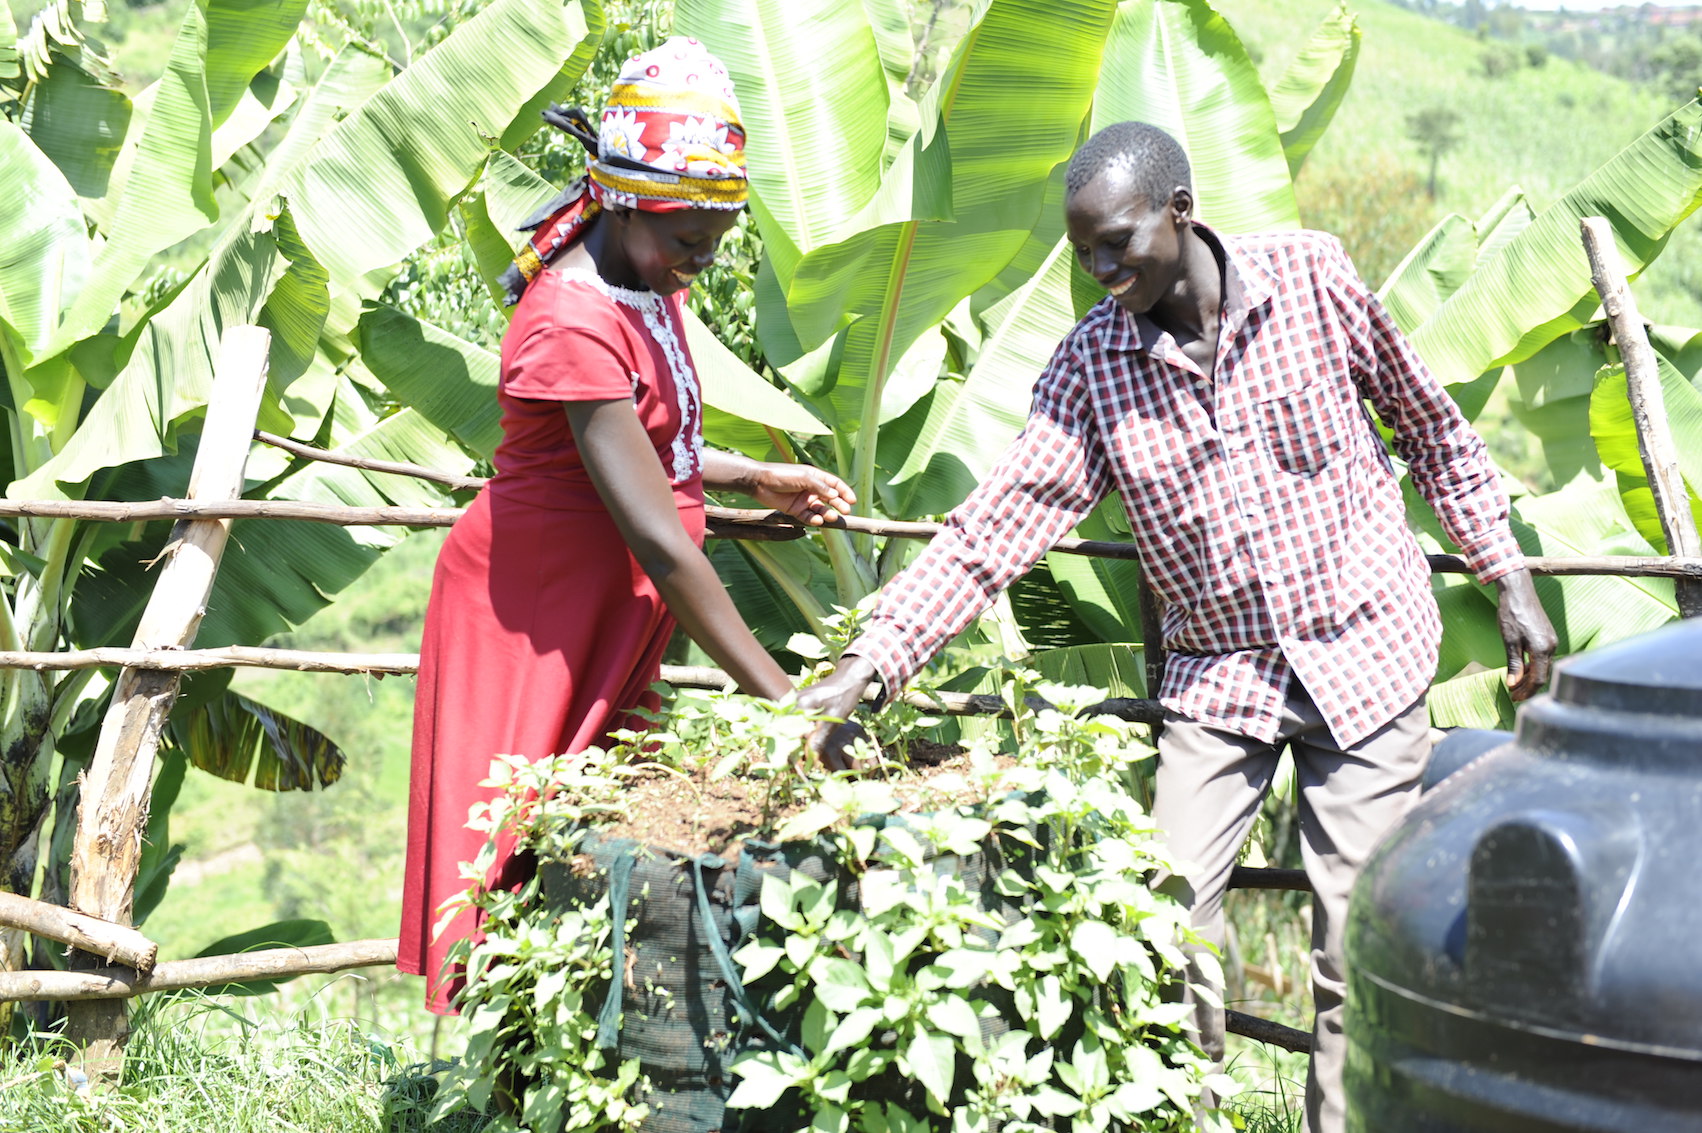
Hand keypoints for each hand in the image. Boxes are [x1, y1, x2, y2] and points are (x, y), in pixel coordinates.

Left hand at [748, 463, 855, 526]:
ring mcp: (804, 501)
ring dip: (827, 514)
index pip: (835, 485)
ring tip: (832, 517)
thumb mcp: (804, 478)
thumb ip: (820, 487)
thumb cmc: (783, 475)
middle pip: (831, 499)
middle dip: (839, 505)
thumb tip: (835, 496)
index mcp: (816, 477)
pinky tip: (818, 521)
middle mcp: (812, 490)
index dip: (845, 492)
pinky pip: (808, 517)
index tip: (852, 501)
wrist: (760, 483)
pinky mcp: (796, 510)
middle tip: (846, 511)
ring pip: (821, 510)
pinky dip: (814, 520)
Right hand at [794, 656, 878, 771]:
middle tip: (797, 767)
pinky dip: (799, 734)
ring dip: (795, 742)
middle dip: (791, 748)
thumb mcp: (834, 720)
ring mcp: (795, 702)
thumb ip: (820, 738)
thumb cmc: (844, 697)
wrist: (849, 678)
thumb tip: (809, 758)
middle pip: (786, 731)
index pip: (790, 733)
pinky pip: (796, 722)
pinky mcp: (800, 703)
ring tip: (801, 759)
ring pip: (790, 727)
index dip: (791, 752)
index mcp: (799, 705)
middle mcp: (793, 702)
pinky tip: (805, 745)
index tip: (796, 768)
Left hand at [1495, 569, 1556, 700]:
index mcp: (1542, 649)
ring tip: (1515, 685)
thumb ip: (1514, 664)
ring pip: (1543, 666)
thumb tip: (1513, 684)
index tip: (1514, 698)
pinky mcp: (1548, 635)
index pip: (1538, 679)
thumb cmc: (1511, 614)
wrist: (1518, 591)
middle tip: (1513, 695)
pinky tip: (1521, 669)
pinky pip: (1543, 657)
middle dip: (1528, 687)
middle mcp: (1552, 646)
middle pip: (1542, 675)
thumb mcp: (1509, 641)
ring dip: (1530, 677)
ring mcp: (1551, 640)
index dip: (1526, 691)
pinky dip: (1533, 666)